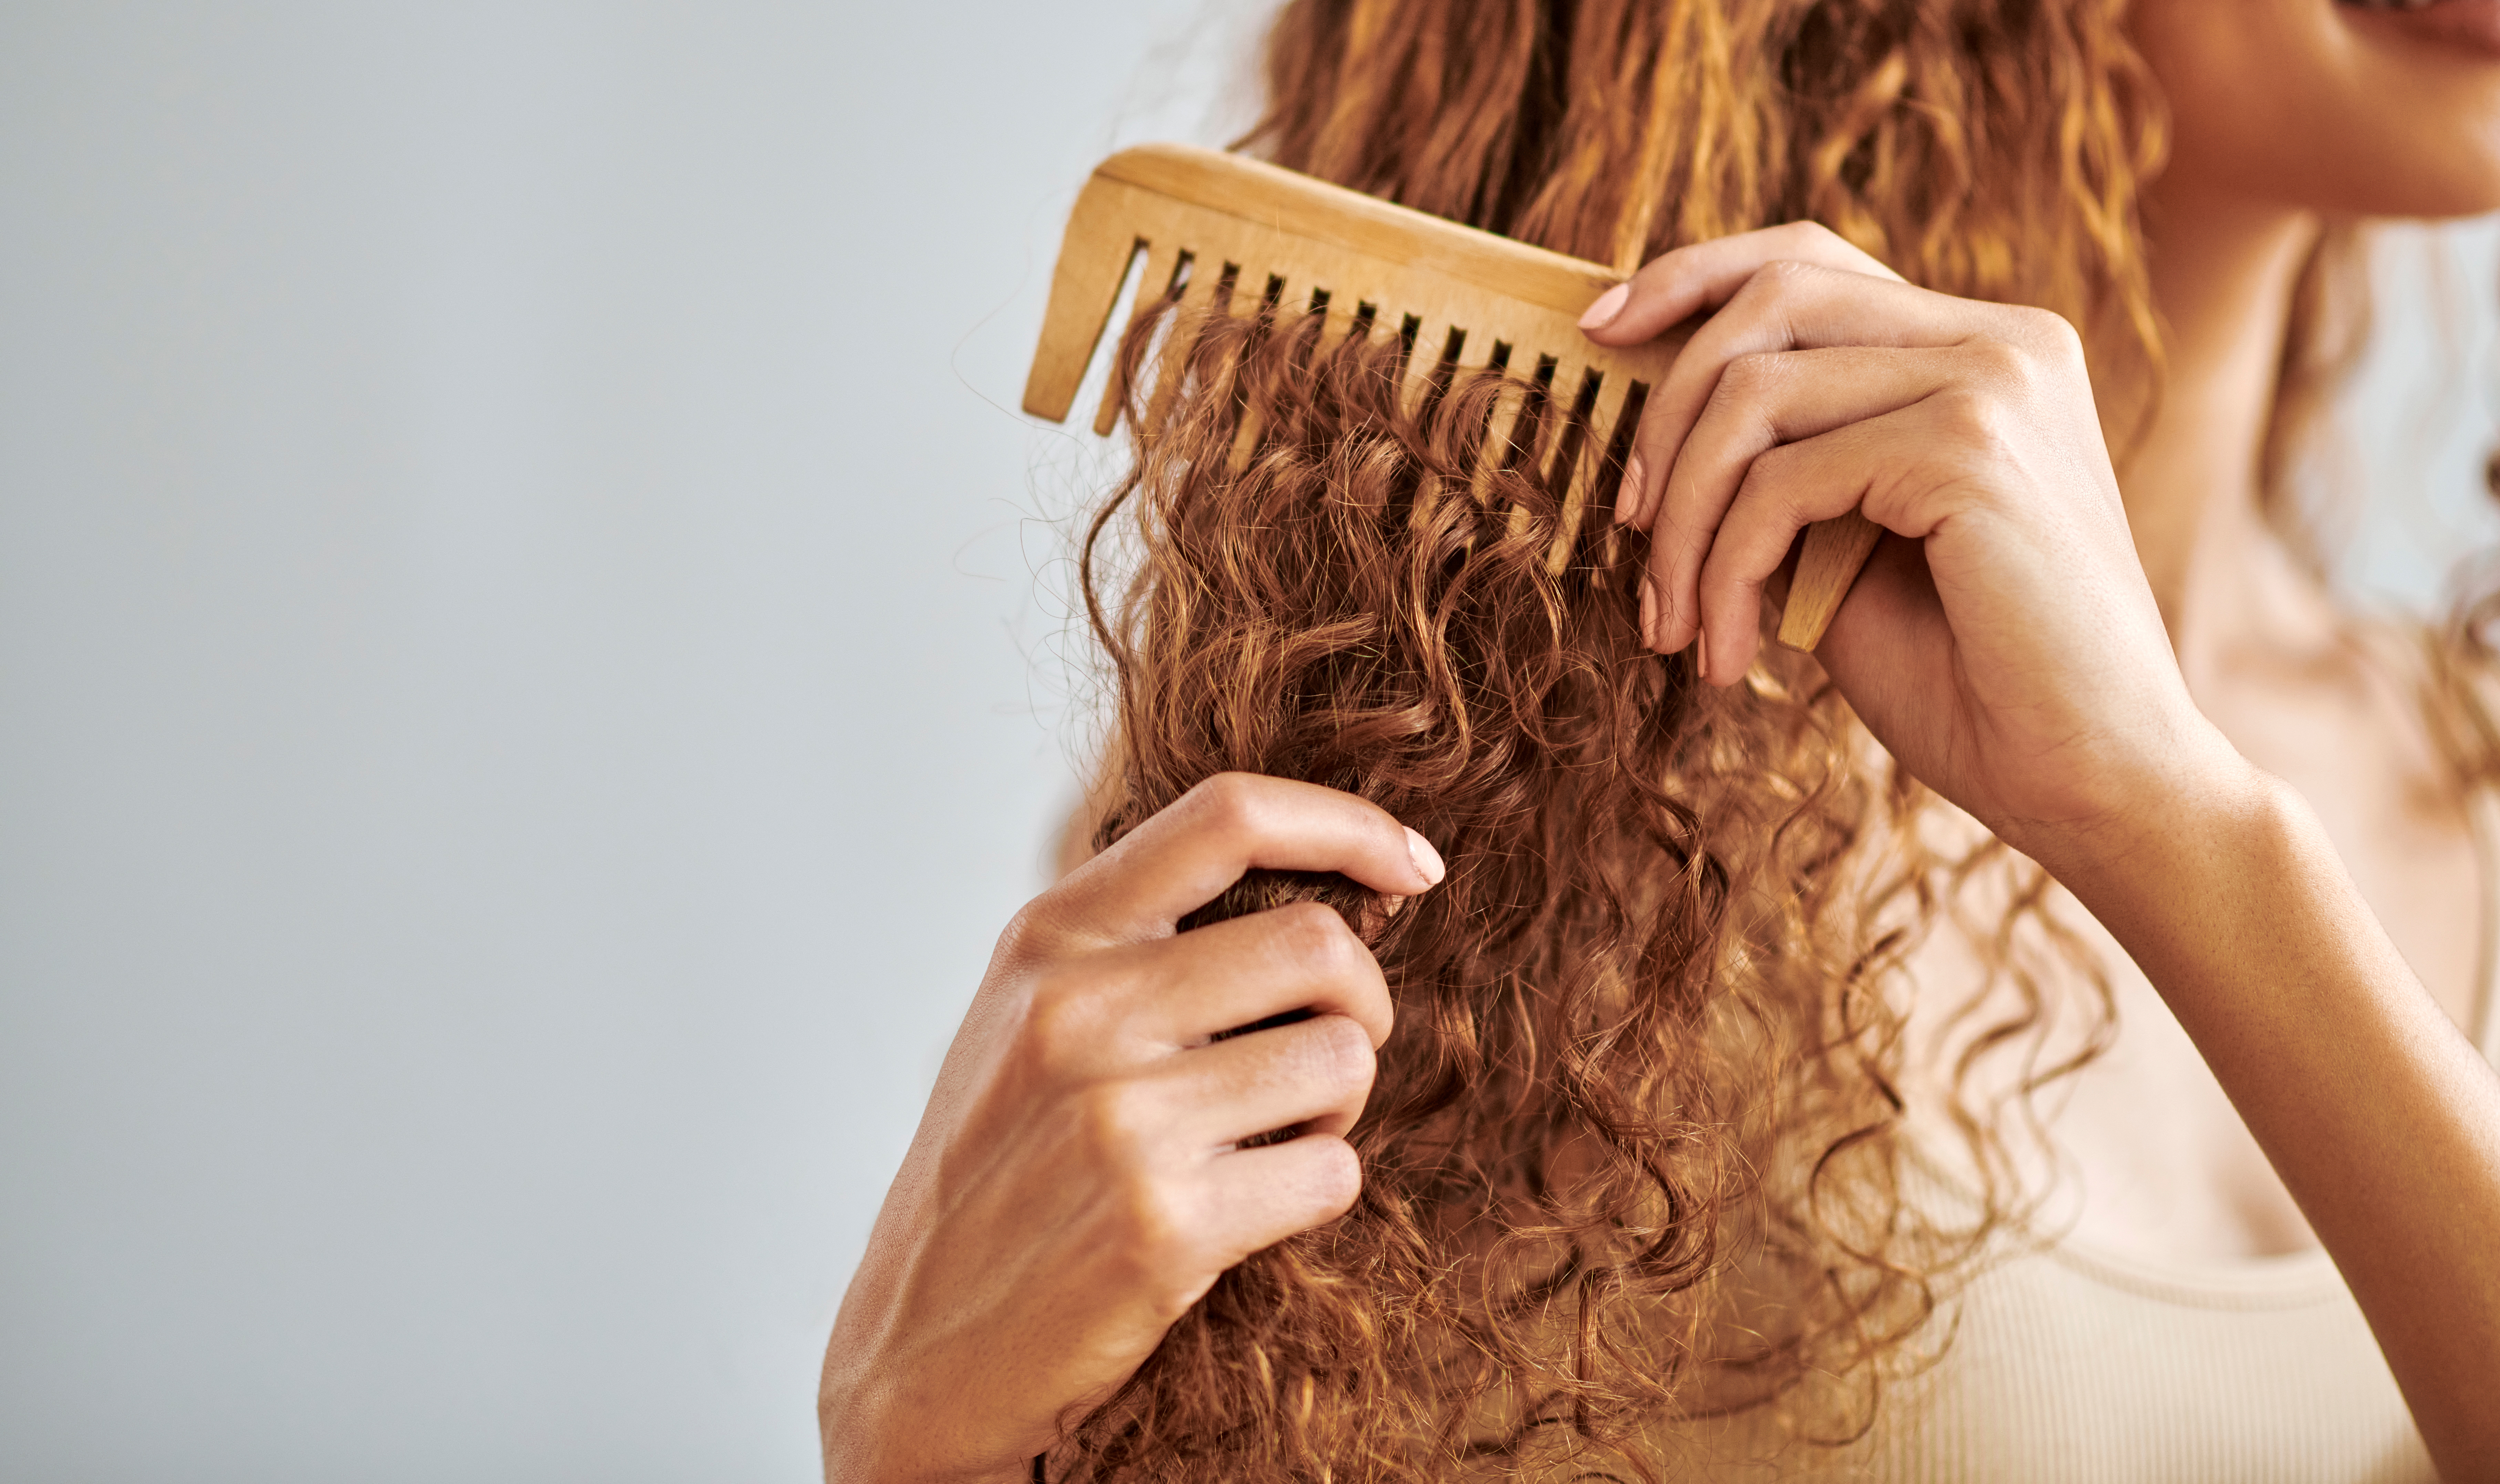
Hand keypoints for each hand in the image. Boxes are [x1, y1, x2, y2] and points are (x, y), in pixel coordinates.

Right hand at [818, 774, 1445, 1481]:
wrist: (918, 1350)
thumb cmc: (999, 1171)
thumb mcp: (1029, 1015)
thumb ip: (1140, 941)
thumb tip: (1330, 885)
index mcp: (1048, 939)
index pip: (1228, 814)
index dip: (1349, 825)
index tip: (1414, 866)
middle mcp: (1079, 1012)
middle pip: (1320, 943)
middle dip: (1359, 1002)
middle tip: (1318, 1055)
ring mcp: (1120, 1119)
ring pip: (1342, 1058)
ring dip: (1335, 1107)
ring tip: (1263, 1141)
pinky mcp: (1164, 1226)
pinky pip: (1333, 1171)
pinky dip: (1316, 1191)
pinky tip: (1243, 1210)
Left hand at [1580, 223, 2244, 864]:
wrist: (2091, 779)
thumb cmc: (1974, 680)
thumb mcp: (1850, 552)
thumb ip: (1783, 471)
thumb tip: (1659, 432)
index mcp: (1987, 348)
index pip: (1809, 261)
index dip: (1691, 279)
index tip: (1599, 332)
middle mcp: (2004, 340)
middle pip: (1769, 302)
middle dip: (1663, 415)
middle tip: (1630, 531)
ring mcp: (1995, 383)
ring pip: (1753, 396)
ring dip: (1684, 523)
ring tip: (1673, 624)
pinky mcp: (1970, 449)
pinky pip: (1779, 486)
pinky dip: (1726, 574)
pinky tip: (1732, 658)